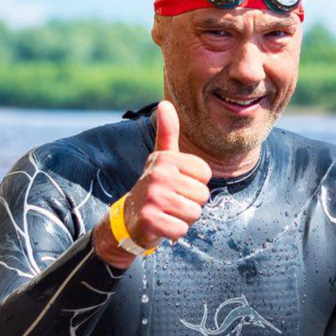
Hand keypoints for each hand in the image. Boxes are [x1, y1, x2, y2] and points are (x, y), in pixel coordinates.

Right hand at [94, 100, 210, 265]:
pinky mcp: (150, 220)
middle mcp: (158, 175)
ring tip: (168, 212)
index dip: (196, 184)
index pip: (206, 175)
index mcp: (166, 159)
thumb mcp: (161, 158)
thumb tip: (165, 103)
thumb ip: (168, 132)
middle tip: (172, 202)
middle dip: (191, 203)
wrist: (129, 218)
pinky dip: (175, 233)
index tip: (178, 184)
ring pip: (194, 213)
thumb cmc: (154, 185)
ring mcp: (153, 198)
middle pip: (202, 195)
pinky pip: (181, 230)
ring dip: (184, 218)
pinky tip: (162, 225)